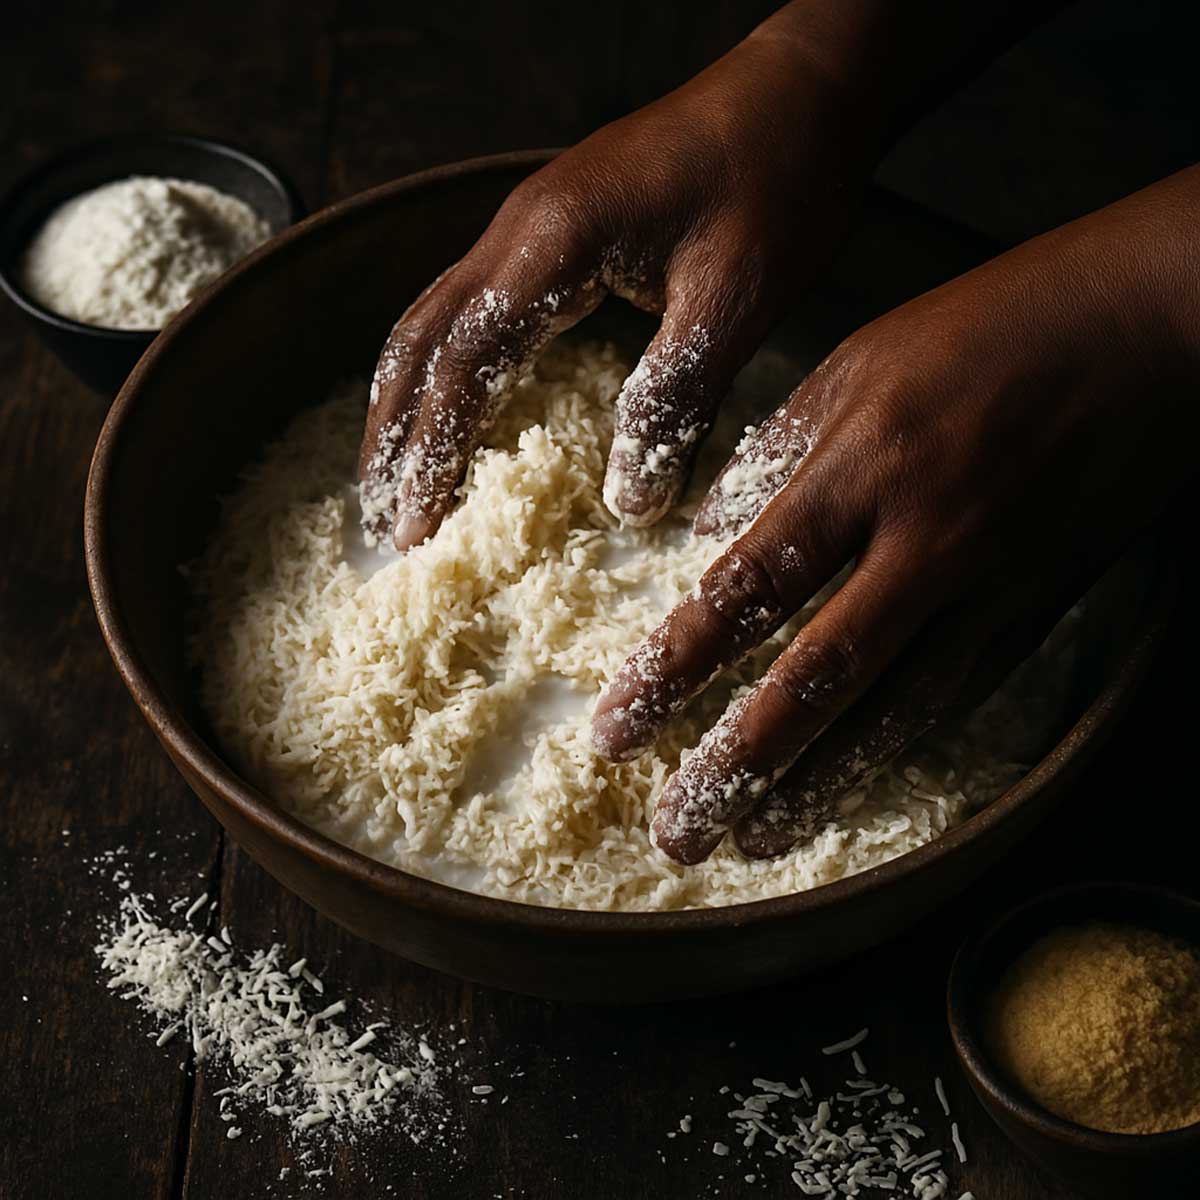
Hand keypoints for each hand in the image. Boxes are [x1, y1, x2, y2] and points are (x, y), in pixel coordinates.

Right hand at [357, 11, 886, 548]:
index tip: (414, 526)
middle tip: (377, 520)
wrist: (799, 91)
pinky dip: (441, 371)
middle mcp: (516, 229)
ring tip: (390, 480)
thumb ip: (673, 401)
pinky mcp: (548, 234)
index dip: (432, 449)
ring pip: (429, 321)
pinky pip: (465, 308)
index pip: (462, 360)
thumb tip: (629, 505)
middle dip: (392, 435)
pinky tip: (445, 410)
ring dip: (403, 403)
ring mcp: (525, 226)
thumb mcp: (733, 301)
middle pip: (418, 340)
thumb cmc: (776, 183)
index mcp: (553, 240)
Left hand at [592, 167, 1199, 863]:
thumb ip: (776, 449)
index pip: (749, 588)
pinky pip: (958, 695)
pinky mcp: (1038, 605)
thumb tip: (708, 535)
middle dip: (738, 766)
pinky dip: (900, 750)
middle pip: (817, 678)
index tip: (619, 729)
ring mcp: (989, 583)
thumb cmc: (989, 327)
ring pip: (895, 711)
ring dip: (819, 786)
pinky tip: (855, 786)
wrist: (1148, 325)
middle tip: (677, 835)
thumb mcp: (858, 360)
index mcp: (862, 466)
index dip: (677, 668)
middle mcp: (922, 540)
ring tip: (757, 843)